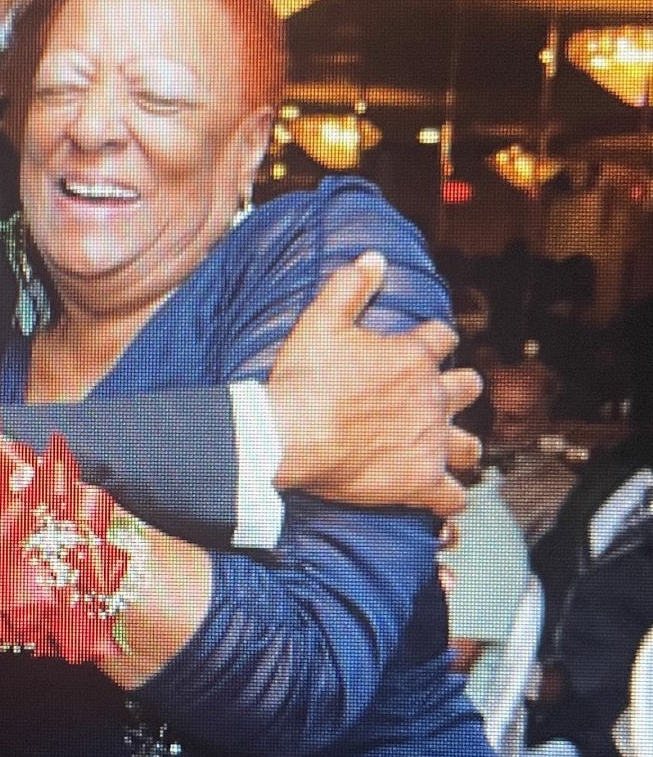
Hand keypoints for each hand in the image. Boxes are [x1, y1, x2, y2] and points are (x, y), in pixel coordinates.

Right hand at [268, 252, 481, 518]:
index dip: (433, 342)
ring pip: (469, 446)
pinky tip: (441, 500)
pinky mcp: (420, 481)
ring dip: (461, 446)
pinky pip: (451, 496)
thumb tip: (375, 256)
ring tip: (448, 450)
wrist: (288, 435)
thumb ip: (350, 286)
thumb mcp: (321, 321)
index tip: (423, 348)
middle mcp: (432, 397)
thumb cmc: (303, 379)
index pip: (442, 338)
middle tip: (437, 400)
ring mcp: (430, 441)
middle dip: (458, 391)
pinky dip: (449, 499)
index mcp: (413, 357)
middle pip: (469, 388)